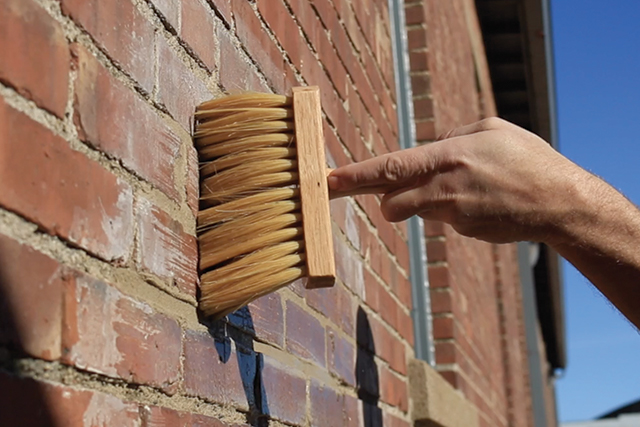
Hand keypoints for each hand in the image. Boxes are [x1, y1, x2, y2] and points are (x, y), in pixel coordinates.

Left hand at [328, 117, 588, 243]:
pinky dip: (452, 207)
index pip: (390, 167)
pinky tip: (481, 199)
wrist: (559, 203)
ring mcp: (452, 215)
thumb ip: (452, 135)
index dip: (356, 175)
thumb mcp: (490, 129)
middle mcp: (443, 188)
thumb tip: (428, 147)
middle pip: (391, 199)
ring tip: (462, 185)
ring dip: (424, 197)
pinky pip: (445, 216)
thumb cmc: (527, 159)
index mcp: (447, 156)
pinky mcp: (463, 231)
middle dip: (376, 197)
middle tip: (362, 190)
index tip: (331, 180)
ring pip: (418, 208)